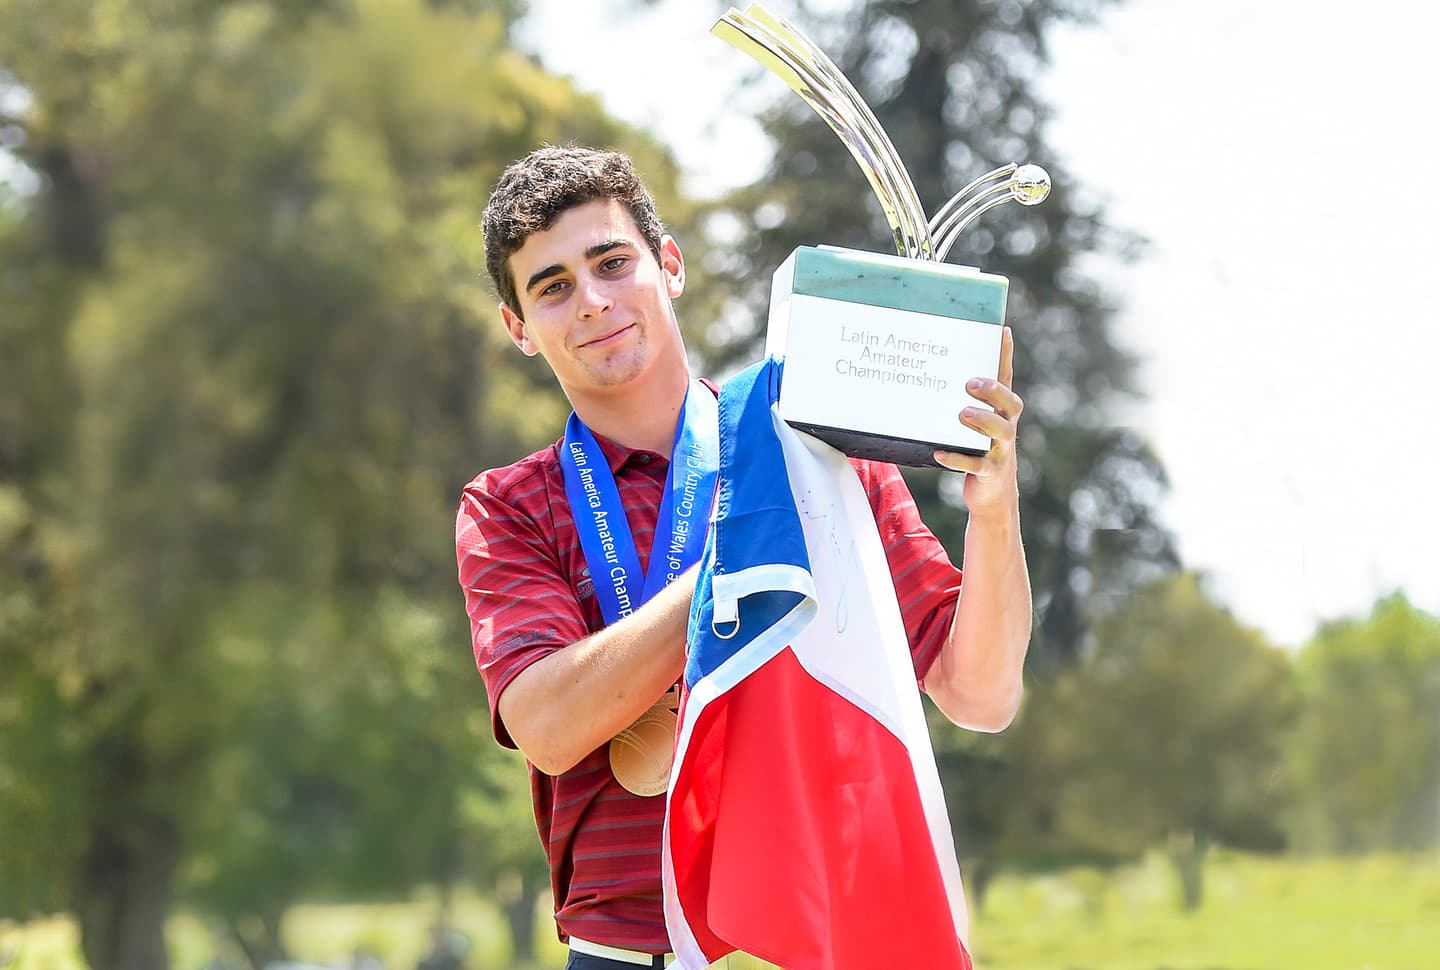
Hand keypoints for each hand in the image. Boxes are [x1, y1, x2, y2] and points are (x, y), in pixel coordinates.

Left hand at [933, 325, 1022, 518]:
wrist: (993, 497)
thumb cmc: (979, 452)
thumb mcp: (975, 426)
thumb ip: (965, 404)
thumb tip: (933, 377)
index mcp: (1002, 412)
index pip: (1006, 379)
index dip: (1005, 356)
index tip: (1001, 332)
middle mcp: (1006, 427)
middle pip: (1010, 403)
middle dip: (993, 390)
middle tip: (970, 383)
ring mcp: (1000, 451)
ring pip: (999, 432)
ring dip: (982, 420)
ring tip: (962, 414)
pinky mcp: (990, 472)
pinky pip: (976, 465)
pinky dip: (957, 458)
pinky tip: (939, 453)